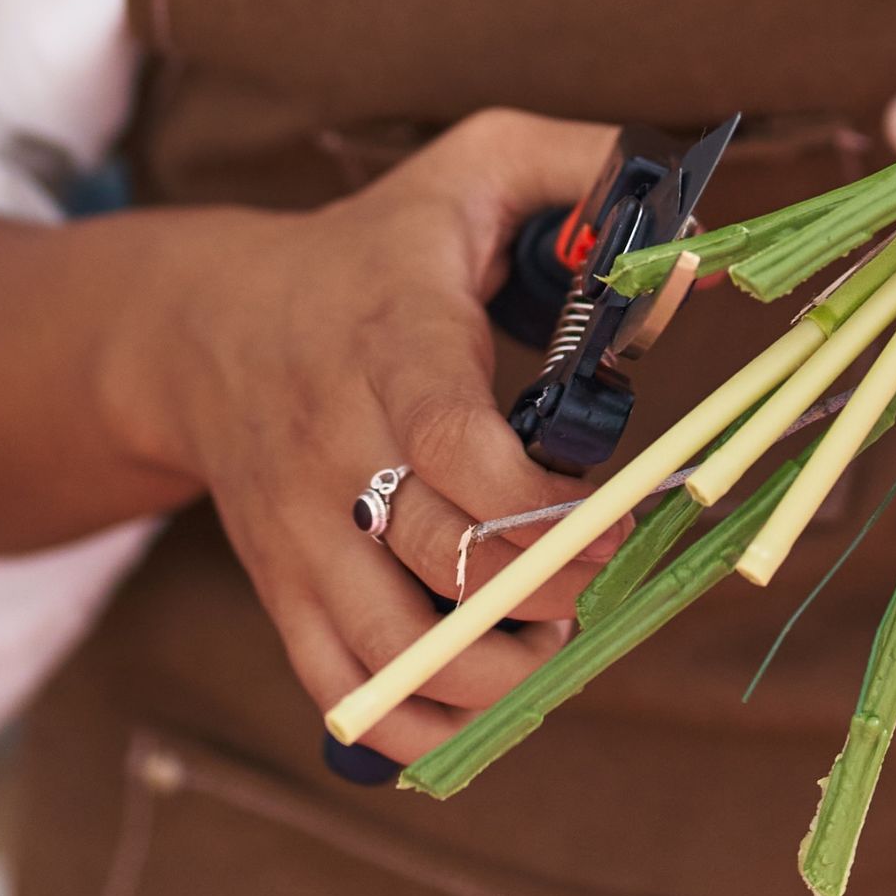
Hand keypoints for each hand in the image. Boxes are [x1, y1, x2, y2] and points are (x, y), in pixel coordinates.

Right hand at [94, 111, 623, 762]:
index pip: (450, 441)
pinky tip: (482, 700)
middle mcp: (333, 444)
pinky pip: (343, 695)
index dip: (540, 502)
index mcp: (389, 340)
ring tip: (551, 635)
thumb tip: (693, 223)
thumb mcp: (474, 166)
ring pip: (394, 649)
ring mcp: (300, 530)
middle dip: (551, 591)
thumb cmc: (375, 248)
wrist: (202, 328)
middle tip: (601, 570)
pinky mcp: (284, 589)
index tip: (610, 507)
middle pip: (442, 561)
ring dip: (496, 673)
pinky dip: (420, 728)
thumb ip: (583, 166)